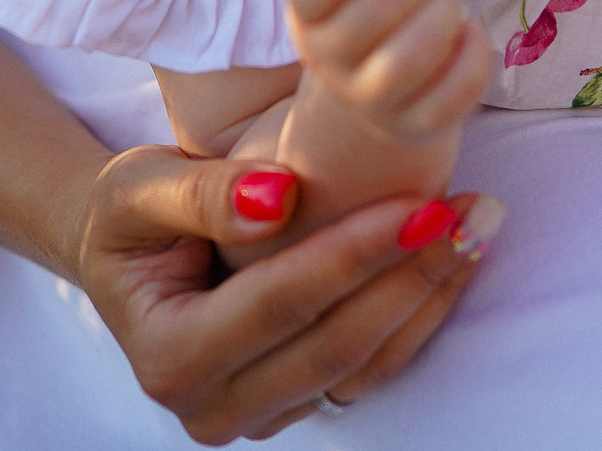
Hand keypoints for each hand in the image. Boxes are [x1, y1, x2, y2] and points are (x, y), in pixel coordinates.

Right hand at [76, 144, 501, 443]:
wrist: (123, 254)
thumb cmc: (129, 214)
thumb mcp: (139, 187)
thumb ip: (202, 192)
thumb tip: (276, 197)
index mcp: (169, 357)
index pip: (281, 303)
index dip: (354, 252)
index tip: (419, 202)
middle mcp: (211, 407)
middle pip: (334, 344)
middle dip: (410, 275)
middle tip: (473, 210)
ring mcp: (256, 416)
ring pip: (364, 366)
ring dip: (429, 296)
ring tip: (478, 227)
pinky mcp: (293, 405)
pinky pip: (369, 370)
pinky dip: (418, 315)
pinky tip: (455, 258)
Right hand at [290, 0, 493, 144]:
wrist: (373, 90)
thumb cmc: (369, 11)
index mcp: (308, 18)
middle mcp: (330, 64)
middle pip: (372, 14)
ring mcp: (372, 101)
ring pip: (407, 60)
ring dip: (442, 16)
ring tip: (445, 3)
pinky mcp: (415, 125)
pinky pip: (451, 97)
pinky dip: (473, 57)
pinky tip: (470, 34)